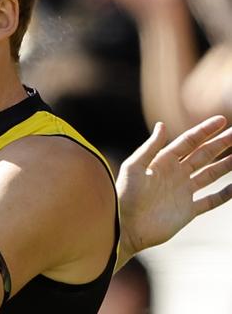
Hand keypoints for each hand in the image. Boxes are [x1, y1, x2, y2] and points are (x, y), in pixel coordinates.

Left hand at [117, 116, 231, 264]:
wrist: (125, 226)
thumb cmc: (125, 194)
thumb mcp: (134, 167)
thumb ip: (150, 147)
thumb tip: (162, 124)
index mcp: (163, 161)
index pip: (188, 142)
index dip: (204, 131)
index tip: (221, 120)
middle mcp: (175, 174)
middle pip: (203, 155)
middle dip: (221, 143)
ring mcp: (183, 192)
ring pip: (210, 175)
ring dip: (226, 165)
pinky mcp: (188, 211)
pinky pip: (211, 200)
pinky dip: (224, 194)